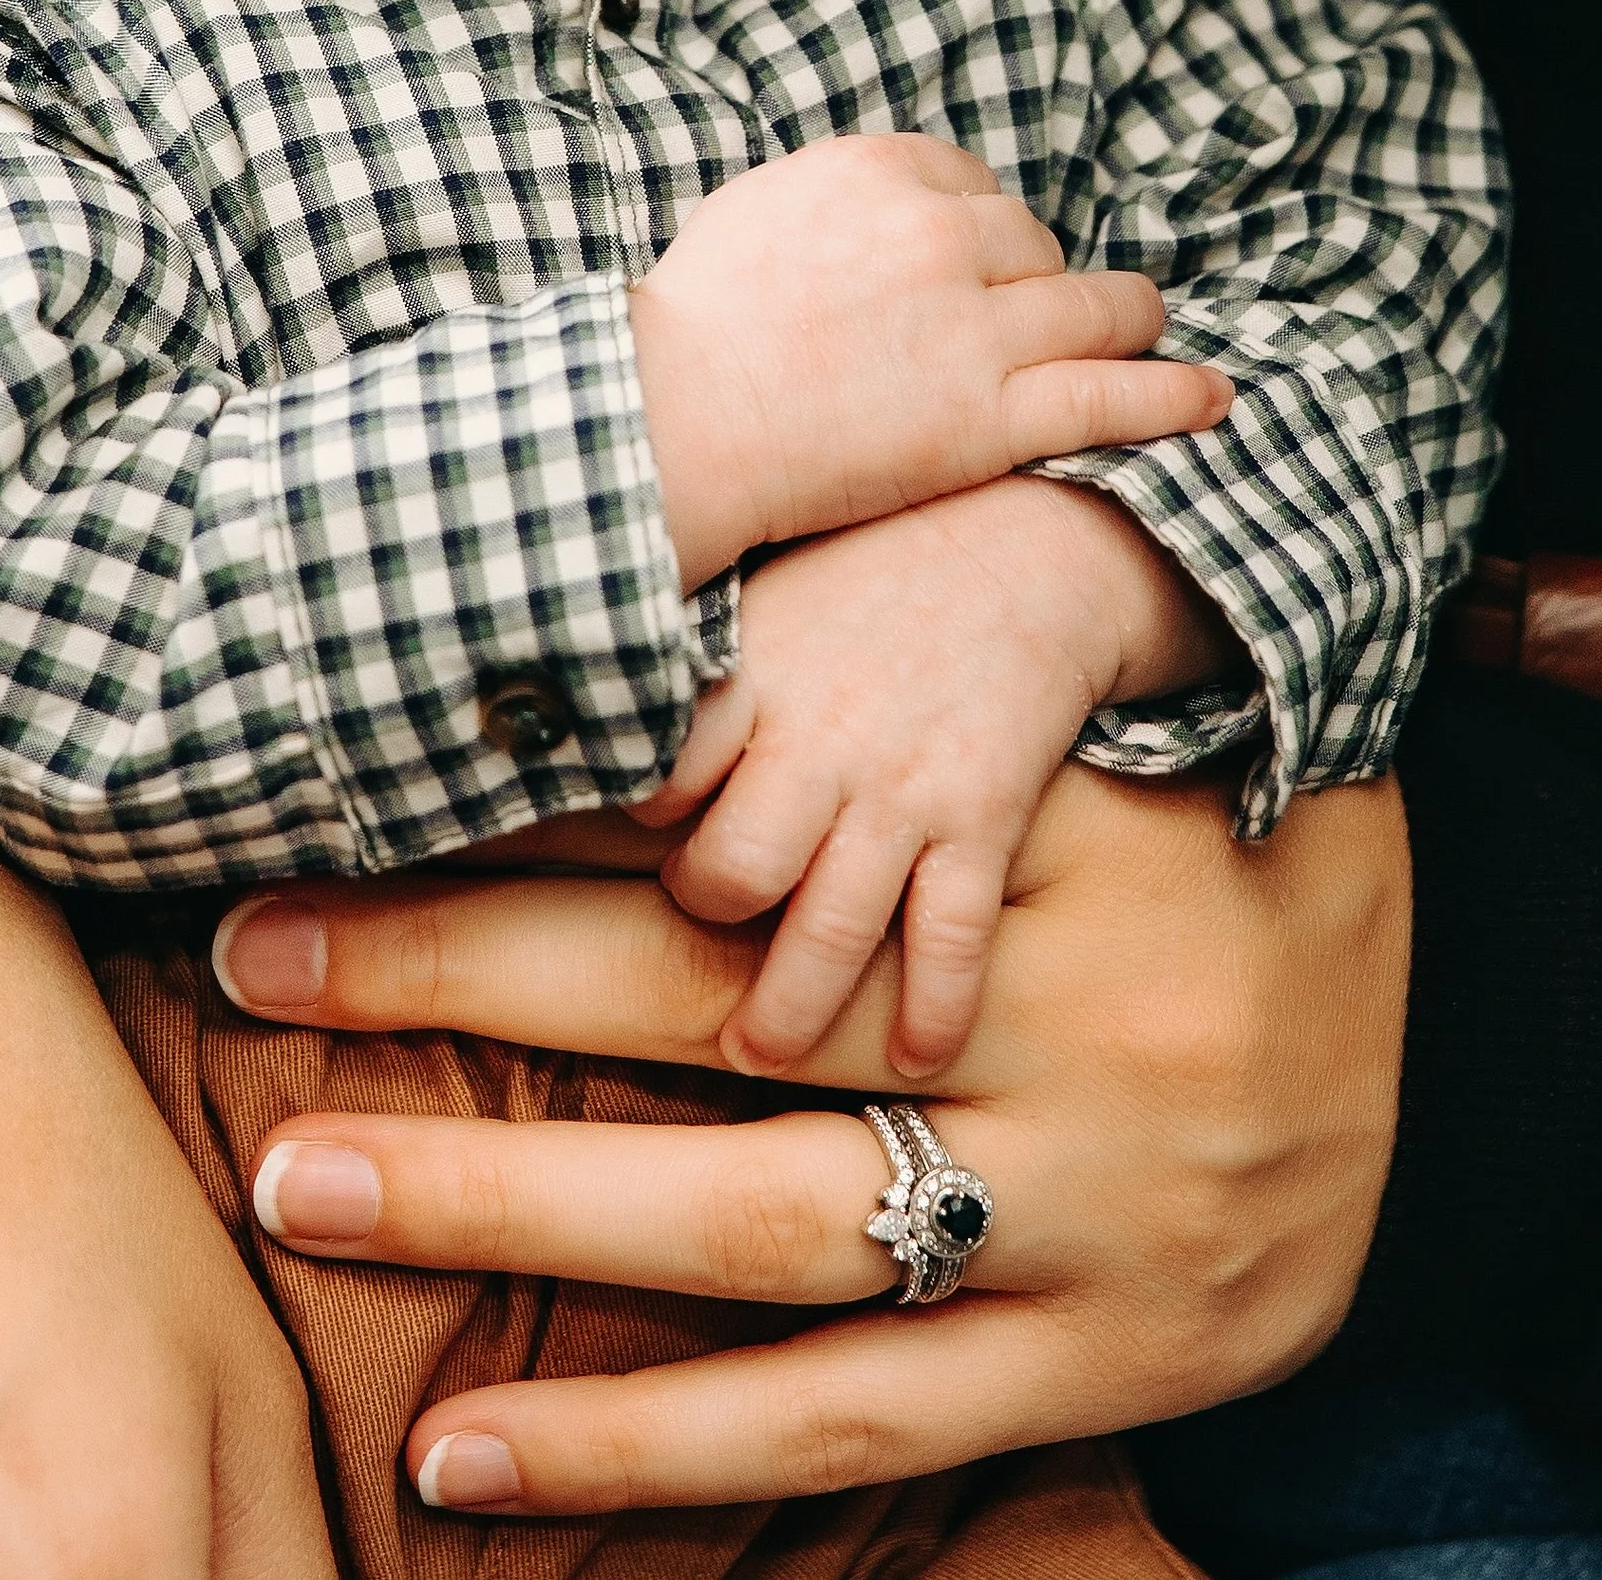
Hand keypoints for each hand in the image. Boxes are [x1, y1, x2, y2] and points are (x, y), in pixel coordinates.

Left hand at [212, 768, 1407, 1511]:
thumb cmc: (1237, 874)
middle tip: (250, 955)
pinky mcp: (1109, 1370)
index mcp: (1067, 832)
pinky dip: (647, 1449)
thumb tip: (651, 692)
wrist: (1488, 1068)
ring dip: (507, 1210)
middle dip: (460, 973)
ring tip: (299, 1188)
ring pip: (754, 1221)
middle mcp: (1082, 1021)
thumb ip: (919, 723)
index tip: (351, 783)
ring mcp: (1102, 1216)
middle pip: (714, 990)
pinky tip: (468, 1462)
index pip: (756, 810)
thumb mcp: (1123, 750)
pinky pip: (846, 1420)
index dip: (538, 806)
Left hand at [631, 475, 1244, 1078]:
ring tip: (757, 1052)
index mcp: (749, 679)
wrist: (1029, 543)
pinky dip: (932, 1011)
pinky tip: (915, 1058)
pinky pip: (952, 940)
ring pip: (830, 932)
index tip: (631, 836)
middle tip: (704, 929)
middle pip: (731, 873)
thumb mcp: (760, 590)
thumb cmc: (868, 571)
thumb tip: (571, 725)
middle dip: (706, 917)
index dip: (636, 822)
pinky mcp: (984, 820)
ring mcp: (905, 789)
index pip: (654, 781)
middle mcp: (820, 743)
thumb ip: (685, 672)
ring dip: (788, 1011)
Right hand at [632, 133, 1233, 586]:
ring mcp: (977, 325)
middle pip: (1036, 244)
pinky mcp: (995, 416)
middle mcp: (943, 233)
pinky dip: (1172, 395)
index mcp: (881, 171)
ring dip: (1126, 324)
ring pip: (1097, 308)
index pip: (975, 185)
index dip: (989, 235)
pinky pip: (1112, 395)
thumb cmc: (689, 337)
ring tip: (1143, 340)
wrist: (674, 422)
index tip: (986, 270)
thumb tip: (865, 216)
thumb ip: (832, 208)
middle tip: (1040, 322)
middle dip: (1042, 283)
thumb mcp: (754, 217)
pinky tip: (1212, 399)